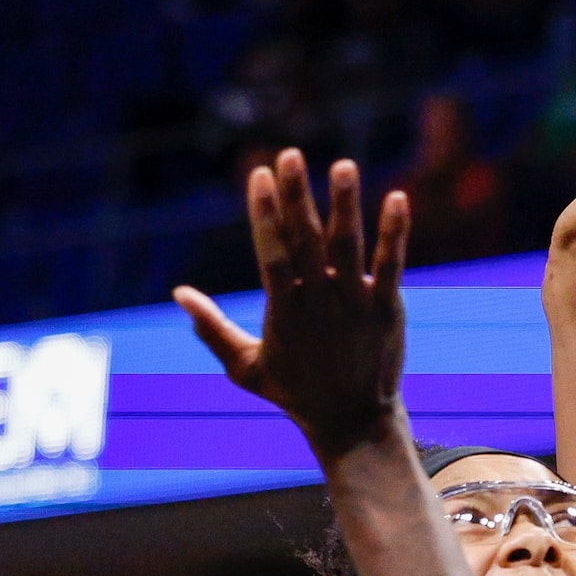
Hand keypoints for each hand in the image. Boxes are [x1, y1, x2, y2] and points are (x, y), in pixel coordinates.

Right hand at [176, 150, 409, 455]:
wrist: (352, 422)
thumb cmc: (294, 393)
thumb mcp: (245, 366)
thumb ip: (211, 328)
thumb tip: (177, 293)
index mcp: (283, 310)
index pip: (271, 252)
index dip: (265, 212)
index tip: (259, 174)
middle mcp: (318, 301)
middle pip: (305, 240)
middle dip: (296, 195)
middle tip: (289, 154)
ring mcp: (355, 303)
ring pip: (349, 246)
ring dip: (345, 204)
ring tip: (343, 164)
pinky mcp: (387, 309)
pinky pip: (391, 265)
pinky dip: (395, 232)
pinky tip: (398, 198)